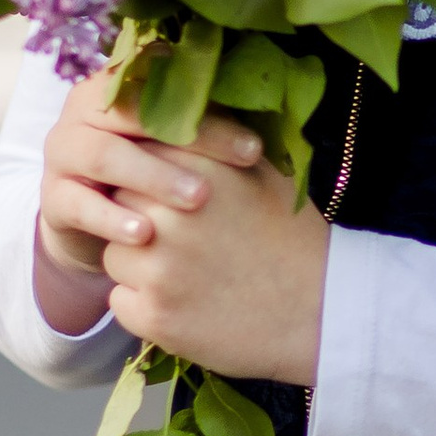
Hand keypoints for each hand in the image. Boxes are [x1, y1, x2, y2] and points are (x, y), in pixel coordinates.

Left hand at [37, 77, 329, 384]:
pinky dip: (144, 306)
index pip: (138, 158)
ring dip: (139, 265)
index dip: (152, 179)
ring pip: (113, 256)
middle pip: (118, 203)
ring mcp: (159, 270)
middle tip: (183, 240)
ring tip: (189, 275)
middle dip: (140, 218)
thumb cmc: (294, 240)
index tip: (170, 198)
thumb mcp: (265, 175)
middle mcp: (170, 216)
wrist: (321, 315)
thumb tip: (176, 119)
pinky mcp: (154, 316)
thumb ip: (215, 145)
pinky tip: (186, 305)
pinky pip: (120, 302)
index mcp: (197, 172)